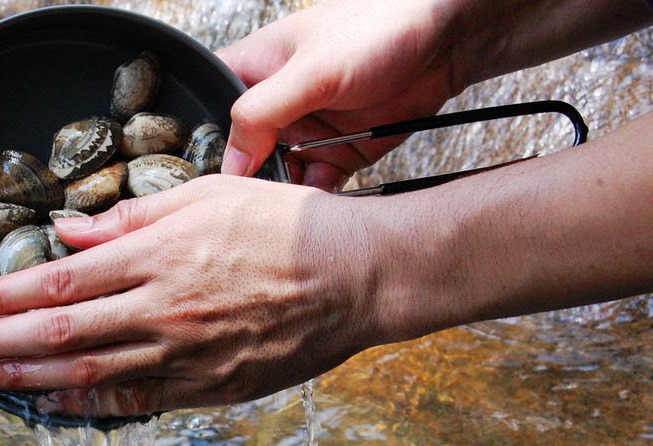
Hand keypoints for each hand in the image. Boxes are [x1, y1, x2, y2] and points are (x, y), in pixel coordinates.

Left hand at [0, 176, 379, 418]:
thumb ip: (131, 217)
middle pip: (58, 333)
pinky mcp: (206, 387)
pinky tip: (47, 404)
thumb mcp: (206, 195)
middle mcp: (161, 310)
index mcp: (157, 256)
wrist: (356, 275)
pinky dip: (86, 405)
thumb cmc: (285, 226)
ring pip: (87, 373)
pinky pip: (134, 400)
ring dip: (26, 376)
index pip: (56, 284)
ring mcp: (183, 355)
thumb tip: (69, 235)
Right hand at [216, 0, 464, 186]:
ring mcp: (306, 130)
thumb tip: (231, 160)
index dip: (204, 144)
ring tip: (284, 211)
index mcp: (254, 69)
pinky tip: (315, 210)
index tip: (214, 178)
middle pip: (242, 155)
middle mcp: (276, 104)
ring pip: (277, 177)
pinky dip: (314, 202)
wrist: (448, 39)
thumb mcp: (310, 71)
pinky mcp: (337, 153)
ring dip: (281, 196)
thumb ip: (262, 113)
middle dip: (247, 181)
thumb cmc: (378, 27)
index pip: (209, 110)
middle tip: (252, 202)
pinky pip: (314, 186)